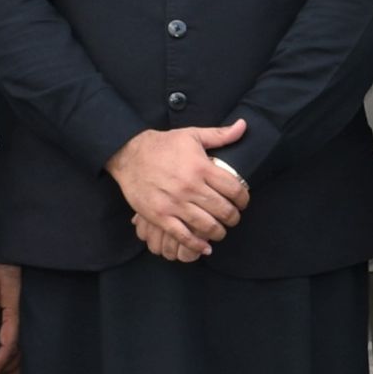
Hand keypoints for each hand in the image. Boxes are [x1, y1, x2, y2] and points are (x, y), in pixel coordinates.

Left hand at [0, 263, 23, 373]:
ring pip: (25, 348)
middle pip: (19, 352)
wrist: (16, 251)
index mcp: (15, 313)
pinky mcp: (25, 314)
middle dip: (7, 369)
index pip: (8, 345)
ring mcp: (27, 317)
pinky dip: (21, 354)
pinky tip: (17, 361)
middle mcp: (24, 319)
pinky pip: (25, 339)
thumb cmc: (1, 265)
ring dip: (17, 366)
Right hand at [109, 122, 250, 263]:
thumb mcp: (192, 135)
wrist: (129, 154)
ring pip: (207, 226)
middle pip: (223, 210)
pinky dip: (197, 245)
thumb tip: (243, 126)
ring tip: (220, 230)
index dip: (244, 199)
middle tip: (233, 218)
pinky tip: (205, 247)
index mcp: (201, 167)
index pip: (234, 189)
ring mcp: (175, 204)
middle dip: (233, 218)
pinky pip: (182, 236)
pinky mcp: (160, 216)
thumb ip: (220, 135)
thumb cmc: (163, 145)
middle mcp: (190, 187)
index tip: (242, 202)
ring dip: (219, 232)